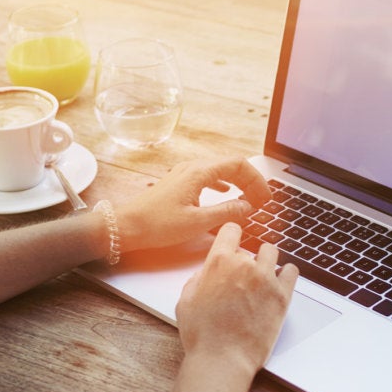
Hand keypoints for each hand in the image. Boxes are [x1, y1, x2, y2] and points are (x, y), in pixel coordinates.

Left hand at [115, 158, 270, 252]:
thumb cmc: (157, 225)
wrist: (125, 227)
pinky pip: (208, 177)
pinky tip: (226, 192)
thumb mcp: (198, 222)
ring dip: (238, 182)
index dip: (257, 179)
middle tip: (262, 201)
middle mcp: (192, 168)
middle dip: (250, 181)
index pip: (239, 165)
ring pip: (219, 170)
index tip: (266, 197)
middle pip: (231, 165)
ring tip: (249, 198)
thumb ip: (227, 212)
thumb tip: (248, 207)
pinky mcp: (178, 184)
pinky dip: (223, 184)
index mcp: (199, 173)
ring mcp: (183, 174)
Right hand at [176, 223, 298, 377]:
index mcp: (218, 262)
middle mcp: (244, 265)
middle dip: (247, 260)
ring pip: (272, 253)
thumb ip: (198, 279)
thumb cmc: (202, 335)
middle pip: (251, 247)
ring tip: (261, 278)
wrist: (222, 359)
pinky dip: (286, 273)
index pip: (231, 230)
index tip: (233, 242)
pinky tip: (278, 282)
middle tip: (242, 278)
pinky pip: (291, 271)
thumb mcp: (186, 300)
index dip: (232, 236)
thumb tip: (207, 273)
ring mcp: (265, 279)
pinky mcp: (282, 295)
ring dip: (267, 262)